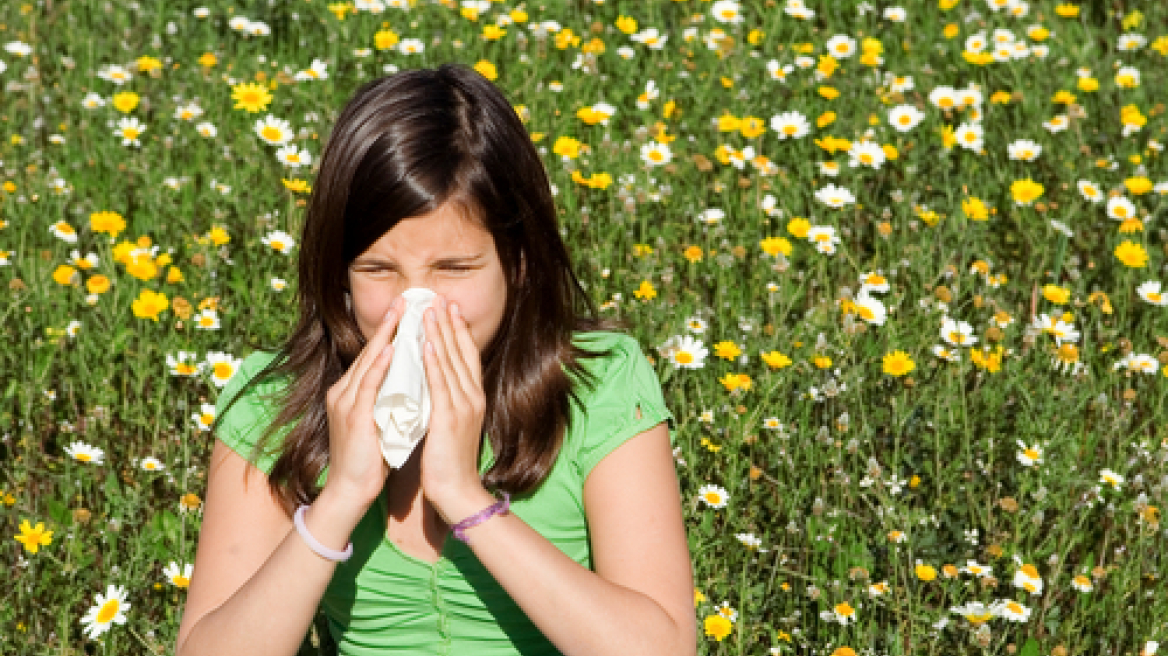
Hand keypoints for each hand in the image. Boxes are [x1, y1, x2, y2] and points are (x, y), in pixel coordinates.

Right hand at [323, 296, 402, 507]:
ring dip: (386, 335)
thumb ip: (390, 400)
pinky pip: (367, 384)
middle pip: (370, 351)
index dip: (391, 332)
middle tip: (407, 299)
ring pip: (369, 361)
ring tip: (402, 313)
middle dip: (389, 324)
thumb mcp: (381, 421)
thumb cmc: (370, 460)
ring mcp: (346, 402)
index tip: (410, 311)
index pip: (374, 355)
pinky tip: (392, 348)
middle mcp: (344, 391)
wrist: (351, 491)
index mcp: (352, 392)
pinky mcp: (352, 416)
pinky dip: (380, 365)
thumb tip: (412, 383)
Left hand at [419, 295, 489, 522]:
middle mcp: (472, 397)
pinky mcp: (449, 418)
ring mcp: (463, 407)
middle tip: (440, 298)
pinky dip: (434, 362)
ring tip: (431, 311)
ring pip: (451, 362)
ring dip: (441, 334)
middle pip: (462, 352)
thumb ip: (447, 401)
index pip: (468, 356)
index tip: (450, 308)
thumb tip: (435, 383)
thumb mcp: (452, 424)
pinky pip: (440, 384)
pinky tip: (427, 344)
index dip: (460, 331)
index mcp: (474, 398)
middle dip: (450, 324)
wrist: (456, 491)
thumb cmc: (450, 462)